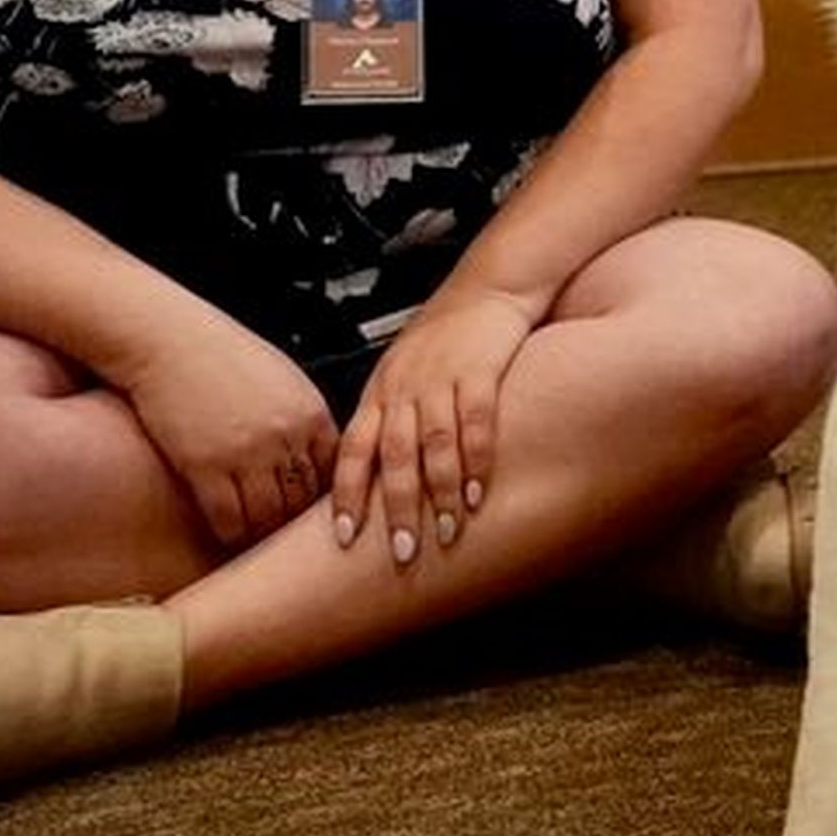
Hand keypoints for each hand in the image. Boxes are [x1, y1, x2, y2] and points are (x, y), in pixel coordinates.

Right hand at [114, 313, 338, 549]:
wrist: (167, 339)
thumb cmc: (219, 355)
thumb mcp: (282, 379)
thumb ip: (302, 417)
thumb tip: (317, 453)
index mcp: (310, 413)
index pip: (332, 473)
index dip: (323, 501)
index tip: (317, 517)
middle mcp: (286, 436)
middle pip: (303, 500)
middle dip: (295, 524)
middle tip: (289, 543)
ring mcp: (247, 453)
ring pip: (268, 516)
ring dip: (264, 535)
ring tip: (260, 546)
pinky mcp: (207, 466)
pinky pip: (228, 518)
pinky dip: (231, 534)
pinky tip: (229, 536)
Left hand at [331, 289, 534, 564]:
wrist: (491, 283)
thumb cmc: (448, 331)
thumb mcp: (404, 370)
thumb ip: (390, 417)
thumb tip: (376, 477)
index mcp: (381, 391)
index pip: (353, 449)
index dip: (347, 494)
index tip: (345, 537)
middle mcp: (405, 387)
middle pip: (394, 455)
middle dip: (397, 508)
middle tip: (402, 552)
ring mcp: (441, 378)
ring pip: (434, 444)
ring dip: (440, 492)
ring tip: (448, 531)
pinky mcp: (480, 369)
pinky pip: (477, 420)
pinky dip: (478, 458)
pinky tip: (481, 489)